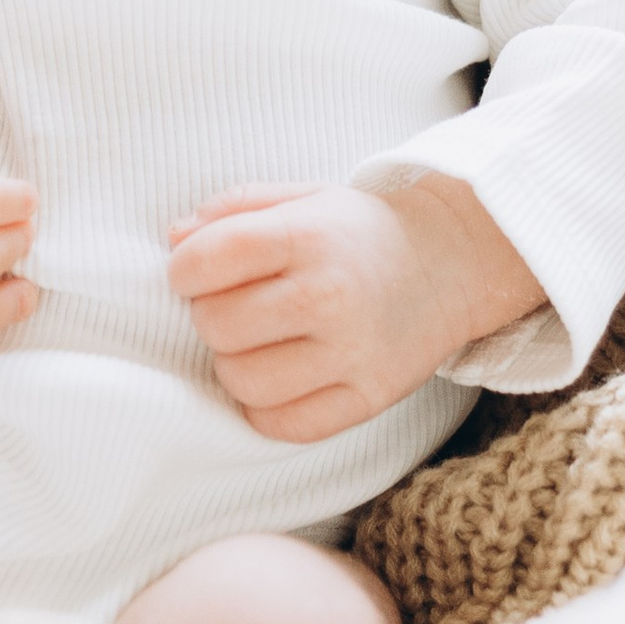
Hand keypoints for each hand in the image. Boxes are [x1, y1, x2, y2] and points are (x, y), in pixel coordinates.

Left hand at [167, 169, 544, 442]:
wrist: (449, 263)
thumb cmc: (356, 232)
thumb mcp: (300, 199)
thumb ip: (232, 211)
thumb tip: (174, 240)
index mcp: (309, 235)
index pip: (208, 259)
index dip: (183, 269)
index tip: (195, 271)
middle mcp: (330, 295)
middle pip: (216, 325)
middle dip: (211, 314)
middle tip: (239, 304)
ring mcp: (352, 353)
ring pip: (240, 380)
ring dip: (234, 363)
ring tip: (259, 341)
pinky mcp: (368, 399)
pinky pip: (280, 424)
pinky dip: (265, 407)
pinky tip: (279, 377)